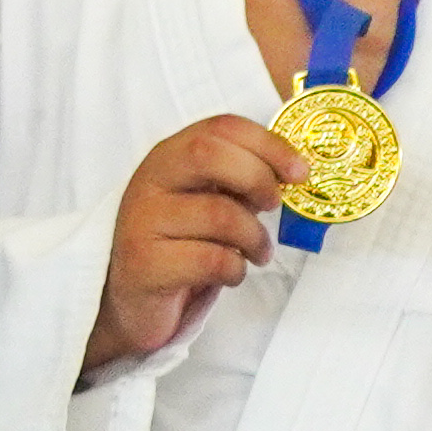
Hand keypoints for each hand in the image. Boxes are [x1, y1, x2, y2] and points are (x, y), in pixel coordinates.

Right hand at [91, 114, 297, 375]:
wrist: (132, 303)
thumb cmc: (181, 247)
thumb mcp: (210, 203)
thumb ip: (240, 183)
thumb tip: (290, 172)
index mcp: (170, 157)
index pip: (219, 127)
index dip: (267, 143)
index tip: (299, 172)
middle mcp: (150, 181)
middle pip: (208, 154)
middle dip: (257, 177)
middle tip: (275, 206)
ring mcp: (142, 221)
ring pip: (218, 214)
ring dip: (255, 238)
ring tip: (258, 253)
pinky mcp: (145, 264)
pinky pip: (210, 260)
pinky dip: (235, 270)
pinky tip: (231, 274)